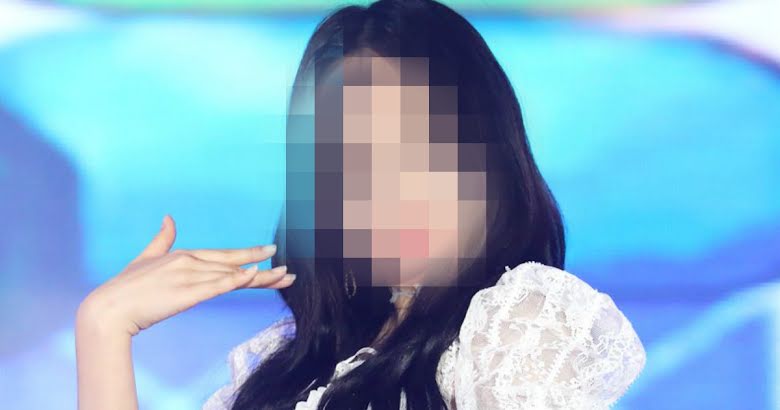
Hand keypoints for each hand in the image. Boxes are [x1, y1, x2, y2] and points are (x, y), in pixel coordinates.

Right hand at [76, 215, 294, 336]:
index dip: (248, 255)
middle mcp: (189, 262)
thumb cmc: (125, 289)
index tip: (270, 254)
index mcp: (183, 255)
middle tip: (288, 269)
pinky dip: (237, 279)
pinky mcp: (185, 292)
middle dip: (263, 266)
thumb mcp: (146, 258)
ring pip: (232, 275)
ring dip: (260, 277)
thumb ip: (161, 238)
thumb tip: (169, 218)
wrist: (108, 309)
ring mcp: (188, 275)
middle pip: (234, 264)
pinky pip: (217, 285)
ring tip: (284, 277)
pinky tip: (254, 276)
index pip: (224, 256)